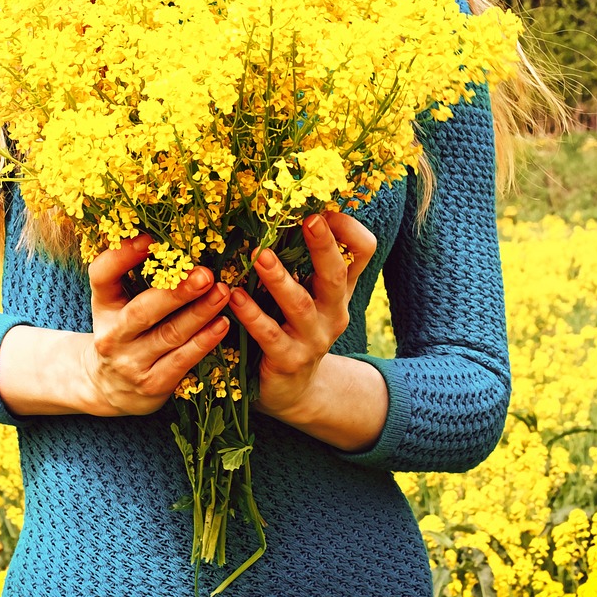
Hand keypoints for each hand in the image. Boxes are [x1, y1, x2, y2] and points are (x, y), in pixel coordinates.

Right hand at [85, 235, 230, 415]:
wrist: (108, 387)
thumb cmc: (122, 331)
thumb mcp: (116, 302)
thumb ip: (133, 274)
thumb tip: (169, 236)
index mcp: (102, 306)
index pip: (102, 276)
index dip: (122, 256)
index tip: (150, 238)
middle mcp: (111, 336)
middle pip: (142, 311)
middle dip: (176, 292)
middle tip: (205, 274)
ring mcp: (131, 363)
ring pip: (169, 336)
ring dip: (199, 313)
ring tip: (223, 293)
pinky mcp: (152, 385)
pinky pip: (182, 361)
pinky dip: (204, 342)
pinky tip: (222, 324)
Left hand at [229, 212, 376, 421]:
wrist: (296, 390)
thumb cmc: (297, 327)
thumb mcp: (312, 293)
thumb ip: (308, 258)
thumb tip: (294, 206)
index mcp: (340, 288)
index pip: (362, 251)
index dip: (348, 229)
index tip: (324, 209)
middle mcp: (333, 311)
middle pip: (337, 274)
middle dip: (324, 247)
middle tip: (311, 219)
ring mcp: (313, 338)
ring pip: (300, 305)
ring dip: (280, 279)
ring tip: (261, 256)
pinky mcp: (289, 360)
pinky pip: (270, 335)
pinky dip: (252, 315)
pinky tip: (234, 297)